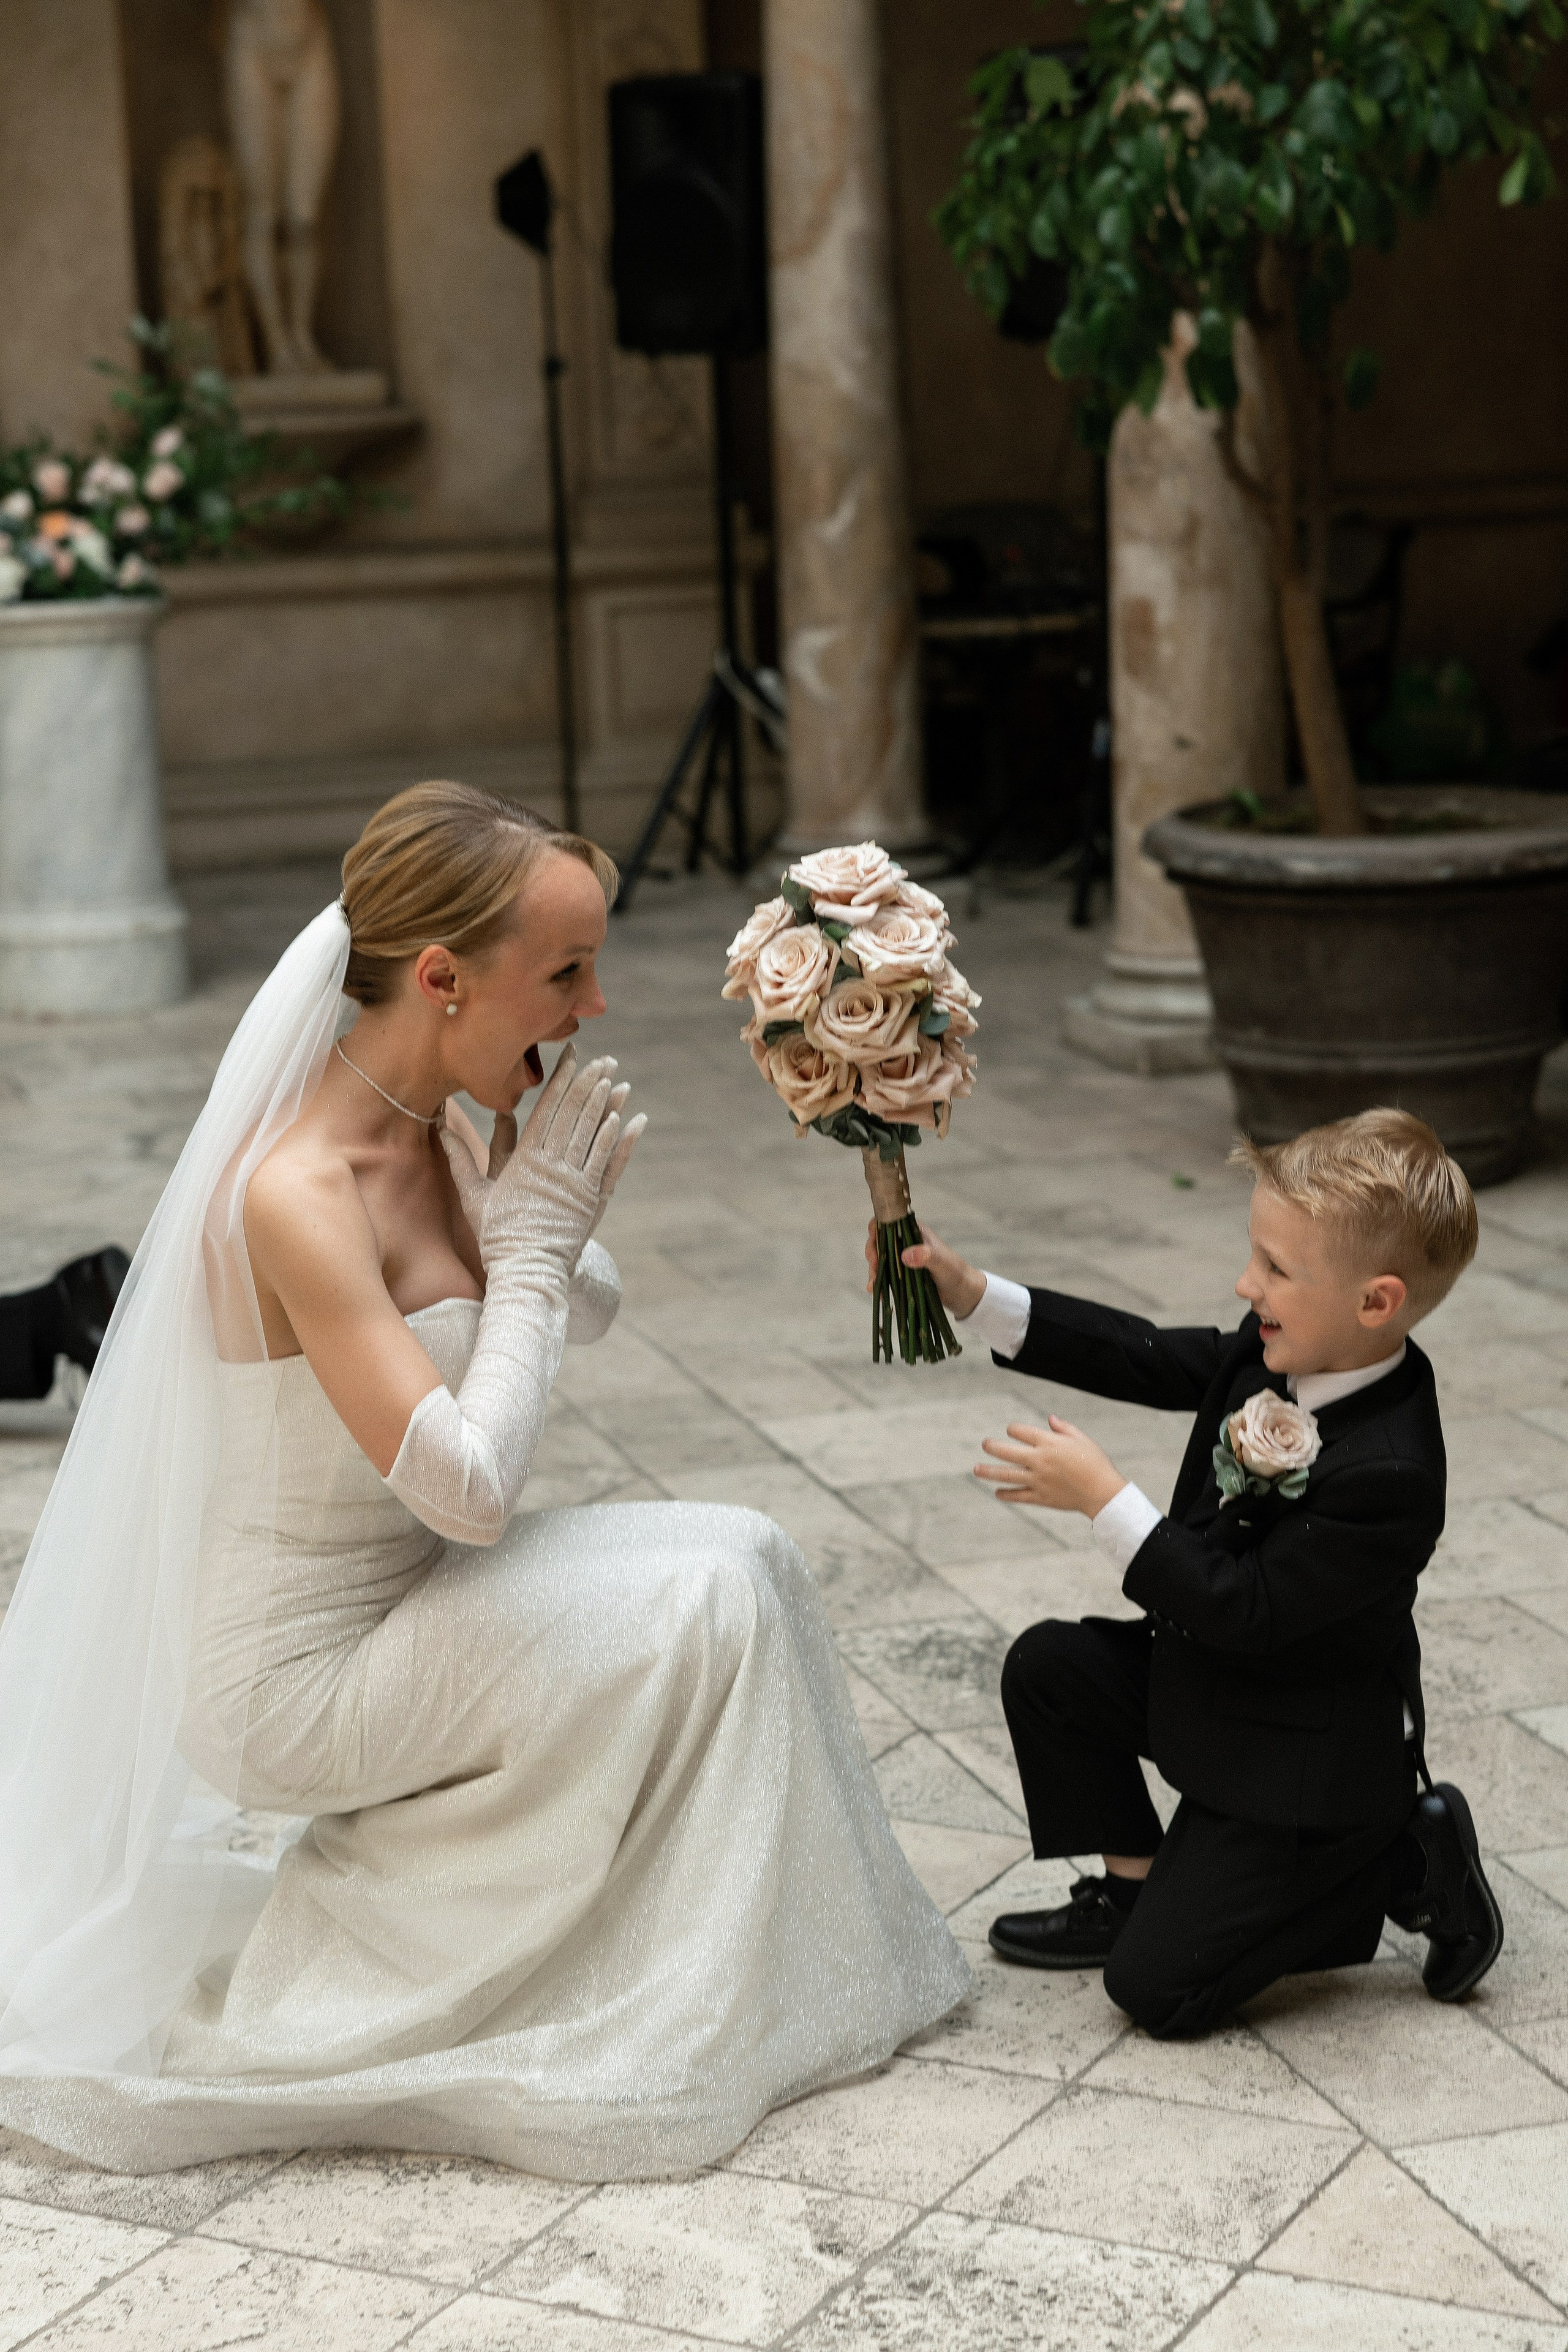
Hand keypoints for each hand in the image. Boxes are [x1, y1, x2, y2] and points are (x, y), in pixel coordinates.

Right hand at [442, 1047, 643, 1279]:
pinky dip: (619, 1141)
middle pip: (573, 1115)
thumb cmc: (496, 1236)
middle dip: (588, 1084)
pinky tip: (628, 1119)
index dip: (561, 1081)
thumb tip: (439, 1129)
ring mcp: (575, 1183)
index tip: (572, 1058)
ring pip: (594, 1134)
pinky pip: (608, 1164)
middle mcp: (552, 1166)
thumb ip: (460, 1160)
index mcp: (525, 1161)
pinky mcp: (592, 1201)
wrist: (525, 1271)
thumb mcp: (473, 1196)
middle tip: (602, 1060)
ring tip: (617, 1080)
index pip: (546, 1110)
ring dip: (607, 1105)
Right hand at [864, 1219, 984, 1317]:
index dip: (878, 1228)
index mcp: (915, 1232)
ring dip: (874, 1271)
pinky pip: (885, 1276)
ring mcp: (903, 1260)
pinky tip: (877, 1292)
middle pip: (880, 1242)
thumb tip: (905, 1256)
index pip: (890, 1222)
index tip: (873, 1240)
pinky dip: (879, 1283)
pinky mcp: (902, 1275)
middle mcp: (906, 1243)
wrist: (962, 1293)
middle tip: (874, 1266)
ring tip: (874, 1285)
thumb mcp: (942, 1262)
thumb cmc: (955, 1272)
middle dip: (873, 1253)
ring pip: (880, 1260)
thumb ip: (926, 1256)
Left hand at [974, 1415, 1126, 1517]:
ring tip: (976, 1469)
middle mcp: (1039, 1460)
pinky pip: (1018, 1496)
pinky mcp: (1040, 1497)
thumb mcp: (1081, 1439)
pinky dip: (1006, 1495)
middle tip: (985, 1444)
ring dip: (989, 1471)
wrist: (1103, 1492)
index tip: (1012, 1431)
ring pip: (1006, 1475)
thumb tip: (1049, 1418)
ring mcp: (1038, 1480)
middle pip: (1007, 1451)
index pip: (1020, 1431)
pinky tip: (997, 1493)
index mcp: (1049, 1443)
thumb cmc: (1095, 1462)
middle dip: (992, 1447)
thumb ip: (1063, 1428)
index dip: (1013, 1429)